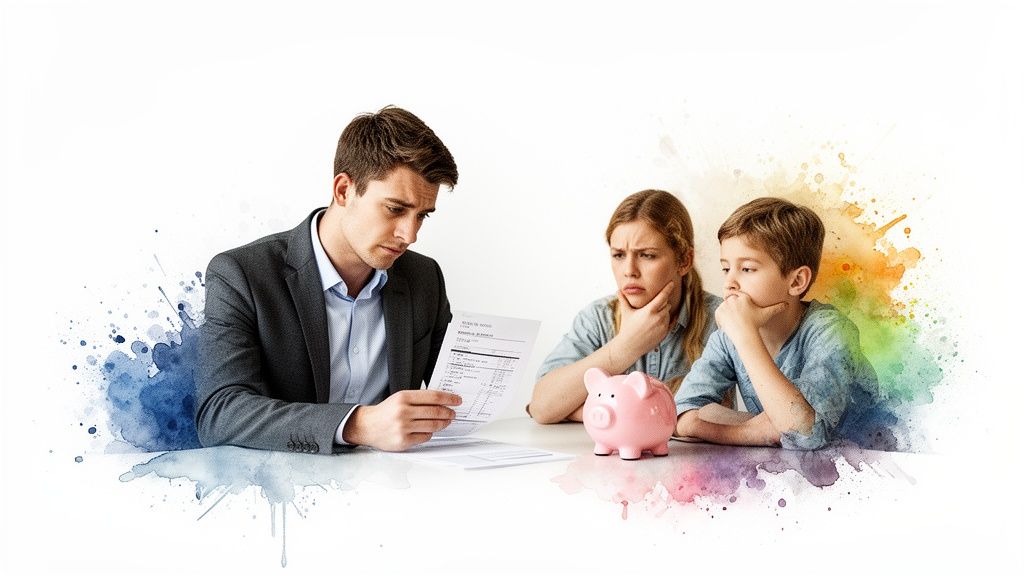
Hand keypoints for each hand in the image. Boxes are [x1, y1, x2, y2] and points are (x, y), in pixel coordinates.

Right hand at [342, 390, 461, 450]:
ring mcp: (403, 427)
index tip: (457, 400)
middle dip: (448, 413)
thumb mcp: (400, 398)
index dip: (449, 398)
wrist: (367, 426)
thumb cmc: (385, 412)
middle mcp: (403, 412)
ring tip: (446, 422)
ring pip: (432, 426)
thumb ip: (418, 399)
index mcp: (403, 397)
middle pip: (435, 412)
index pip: (433, 396)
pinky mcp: (403, 441)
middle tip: (453, 413)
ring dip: (443, 424)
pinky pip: (425, 437)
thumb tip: (442, 402)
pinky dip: (430, 433)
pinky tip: (430, 430)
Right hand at [614, 281, 673, 360]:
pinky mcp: (665, 333)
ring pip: (668, 313)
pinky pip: (669, 322)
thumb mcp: (626, 312)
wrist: (630, 346)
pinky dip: (665, 319)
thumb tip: (618, 290)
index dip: (668, 288)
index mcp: (649, 310)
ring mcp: (662, 326)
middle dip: (662, 302)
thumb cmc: (627, 328)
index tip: (671, 283)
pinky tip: (658, 320)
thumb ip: (623, 300)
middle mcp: (658, 317)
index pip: (662, 296)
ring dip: (663, 311)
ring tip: (653, 314)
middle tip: (654, 303)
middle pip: (666, 304)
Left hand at [714, 292, 786, 341]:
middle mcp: (734, 299)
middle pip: (732, 303)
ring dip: (728, 315)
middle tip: (739, 320)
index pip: (740, 298)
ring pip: (725, 308)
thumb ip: (776, 308)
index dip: (741, 307)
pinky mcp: (718, 312)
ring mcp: (725, 305)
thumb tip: (787, 304)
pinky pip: (718, 314)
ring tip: (735, 323)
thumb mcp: (767, 314)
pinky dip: (722, 320)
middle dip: (734, 310)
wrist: (745, 334)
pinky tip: (729, 326)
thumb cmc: (756, 324)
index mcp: (744, 297)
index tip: (742, 313)